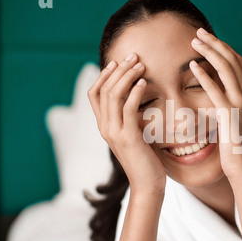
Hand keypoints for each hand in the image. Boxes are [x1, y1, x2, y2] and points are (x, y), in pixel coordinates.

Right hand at [88, 54, 165, 193]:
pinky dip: (134, 92)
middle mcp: (105, 127)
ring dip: (126, 76)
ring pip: (113, 95)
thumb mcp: (134, 135)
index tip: (118, 61)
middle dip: (117, 69)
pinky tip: (144, 83)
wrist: (147, 184)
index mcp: (104, 126)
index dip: (104, 75)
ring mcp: (114, 132)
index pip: (95, 94)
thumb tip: (137, 100)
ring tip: (140, 64)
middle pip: (103, 89)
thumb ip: (130, 119)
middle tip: (133, 56)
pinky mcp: (128, 137)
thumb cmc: (144, 160)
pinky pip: (128, 108)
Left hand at [189, 28, 241, 179]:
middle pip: (232, 59)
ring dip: (210, 51)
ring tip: (194, 41)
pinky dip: (204, 75)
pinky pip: (216, 89)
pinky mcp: (230, 115)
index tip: (209, 39)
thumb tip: (217, 96)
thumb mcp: (235, 121)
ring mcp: (240, 104)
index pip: (238, 63)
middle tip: (199, 32)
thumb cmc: (237, 147)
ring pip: (226, 69)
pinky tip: (192, 65)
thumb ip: (229, 106)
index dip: (224, 48)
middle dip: (215, 43)